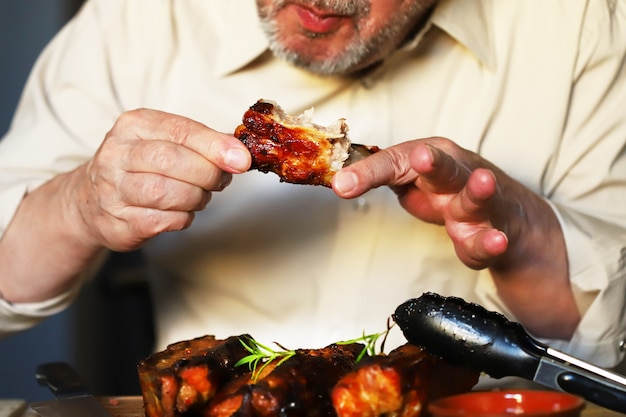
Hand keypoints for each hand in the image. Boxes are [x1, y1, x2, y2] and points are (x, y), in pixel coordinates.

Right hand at [70, 108, 250, 251]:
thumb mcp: (165, 142)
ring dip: (196, 198)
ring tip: (200, 196)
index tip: (241, 160)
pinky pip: (163, 221)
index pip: (180, 131)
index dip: (215, 146)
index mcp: (134, 125)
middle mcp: (117, 154)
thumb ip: (202, 143)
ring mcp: (112, 189)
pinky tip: (182, 211)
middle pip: (173, 161)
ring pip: (166, 193)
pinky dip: (183, 218)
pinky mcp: (117, 222)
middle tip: (220, 181)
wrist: (89, 201)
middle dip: (208, 174)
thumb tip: (240, 153)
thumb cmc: (139, 166)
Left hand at [333, 137, 578, 338]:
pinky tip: (497, 241)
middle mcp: (456, 177)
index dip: (369, 173)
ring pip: (476, 199)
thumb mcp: (411, 179)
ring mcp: (477, 206)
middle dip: (434, 163)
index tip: (342, 185)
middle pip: (446, 168)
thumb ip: (378, 176)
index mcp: (432, 158)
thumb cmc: (449, 191)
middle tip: (421, 157)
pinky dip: (492, 241)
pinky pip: (488, 240)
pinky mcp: (491, 234)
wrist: (507, 216)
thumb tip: (338, 181)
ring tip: (483, 183)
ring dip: (478, 192)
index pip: (396, 162)